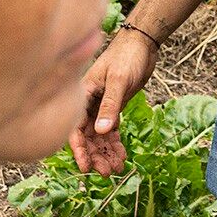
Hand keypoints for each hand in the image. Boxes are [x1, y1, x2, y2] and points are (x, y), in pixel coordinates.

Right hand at [70, 27, 158, 174]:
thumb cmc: (127, 56)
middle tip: (108, 173)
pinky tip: (122, 156)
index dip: (79, 149)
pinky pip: (110, 130)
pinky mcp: (112, 107)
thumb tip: (100, 132)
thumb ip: (110, 105)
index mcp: (82, 93)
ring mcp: (100, 105)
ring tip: (118, 169)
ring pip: (98, 136)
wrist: (142, 43)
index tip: (86, 168)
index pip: (75, 126)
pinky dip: (115, 143)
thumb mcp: (119, 80)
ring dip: (106, 153)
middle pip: (86, 136)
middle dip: (95, 156)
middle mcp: (87, 102)